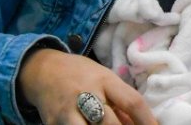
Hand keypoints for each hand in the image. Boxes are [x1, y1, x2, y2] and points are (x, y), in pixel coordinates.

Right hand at [18, 48, 156, 124]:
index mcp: (105, 80)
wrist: (43, 70)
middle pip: (111, 124)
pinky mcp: (53, 123)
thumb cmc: (81, 76)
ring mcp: (67, 110)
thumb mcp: (104, 80)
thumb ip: (120, 103)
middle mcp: (86, 93)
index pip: (132, 102)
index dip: (147, 121)